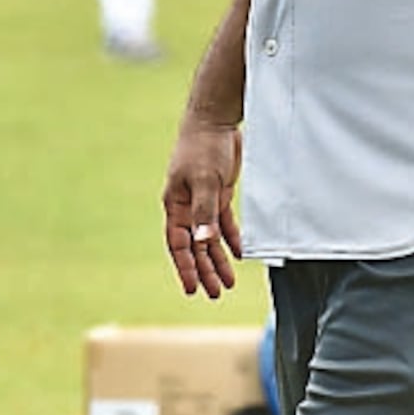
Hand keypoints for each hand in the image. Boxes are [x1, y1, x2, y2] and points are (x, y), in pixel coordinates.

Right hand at [163, 119, 242, 298]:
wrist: (214, 121)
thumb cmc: (203, 147)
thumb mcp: (205, 180)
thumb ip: (205, 211)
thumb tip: (203, 241)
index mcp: (175, 206)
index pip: (179, 244)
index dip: (185, 267)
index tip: (192, 289)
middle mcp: (187, 207)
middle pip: (195, 246)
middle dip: (204, 270)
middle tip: (214, 294)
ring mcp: (203, 200)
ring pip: (210, 238)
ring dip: (217, 259)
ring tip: (226, 283)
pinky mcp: (219, 193)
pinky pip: (224, 222)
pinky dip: (230, 238)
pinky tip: (238, 254)